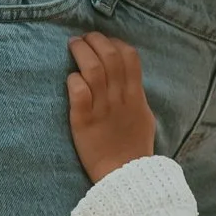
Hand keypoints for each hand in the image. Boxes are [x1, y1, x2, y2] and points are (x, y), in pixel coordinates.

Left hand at [68, 33, 158, 180]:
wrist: (125, 177)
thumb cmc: (134, 149)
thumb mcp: (144, 117)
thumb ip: (136, 97)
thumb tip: (130, 81)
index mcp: (135, 96)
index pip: (130, 57)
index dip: (116, 43)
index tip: (104, 42)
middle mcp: (120, 98)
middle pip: (110, 56)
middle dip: (96, 40)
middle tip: (83, 38)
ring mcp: (102, 109)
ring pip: (94, 69)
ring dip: (82, 53)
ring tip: (73, 45)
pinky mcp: (84, 122)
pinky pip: (79, 93)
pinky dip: (74, 80)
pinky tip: (70, 79)